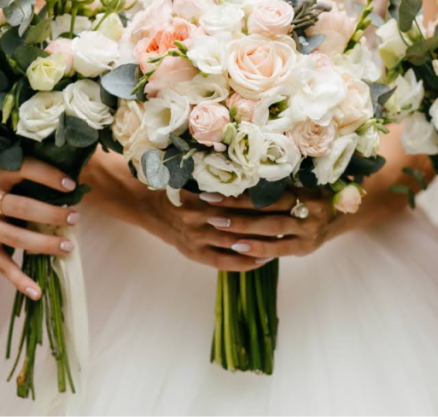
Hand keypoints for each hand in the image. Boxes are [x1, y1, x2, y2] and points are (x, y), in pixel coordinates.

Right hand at [0, 159, 79, 298]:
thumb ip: (15, 167)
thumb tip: (59, 170)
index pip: (25, 170)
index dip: (49, 176)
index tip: (71, 184)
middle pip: (24, 208)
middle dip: (53, 214)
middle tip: (75, 217)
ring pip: (17, 238)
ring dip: (45, 244)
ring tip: (69, 247)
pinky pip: (1, 266)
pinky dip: (19, 280)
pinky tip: (37, 292)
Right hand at [139, 189, 300, 271]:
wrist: (147, 205)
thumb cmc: (176, 186)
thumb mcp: (196, 176)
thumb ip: (221, 180)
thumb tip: (258, 175)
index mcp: (200, 196)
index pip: (238, 201)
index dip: (262, 202)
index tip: (284, 200)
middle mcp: (197, 218)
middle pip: (240, 222)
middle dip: (266, 222)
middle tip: (291, 220)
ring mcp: (196, 239)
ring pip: (235, 243)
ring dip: (260, 243)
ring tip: (283, 239)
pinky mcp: (195, 254)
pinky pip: (224, 262)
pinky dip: (245, 263)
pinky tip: (263, 259)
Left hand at [200, 189, 340, 259]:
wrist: (348, 212)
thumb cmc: (316, 192)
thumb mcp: (303, 181)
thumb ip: (280, 181)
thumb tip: (238, 174)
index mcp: (305, 187)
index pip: (268, 189)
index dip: (242, 190)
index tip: (215, 188)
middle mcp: (309, 208)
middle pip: (267, 208)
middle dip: (236, 208)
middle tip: (209, 207)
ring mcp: (309, 230)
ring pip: (271, 229)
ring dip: (243, 229)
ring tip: (218, 226)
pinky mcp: (306, 248)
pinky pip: (279, 250)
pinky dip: (258, 249)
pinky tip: (238, 248)